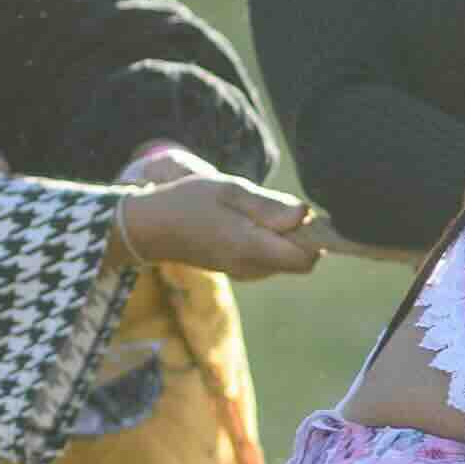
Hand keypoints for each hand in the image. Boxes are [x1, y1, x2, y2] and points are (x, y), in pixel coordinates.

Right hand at [120, 165, 325, 281]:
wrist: (149, 228)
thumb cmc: (187, 201)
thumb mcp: (229, 191)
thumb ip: (269, 205)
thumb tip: (305, 214)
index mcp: (249, 247)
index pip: (305, 257)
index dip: (315, 237)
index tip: (302, 213)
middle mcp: (250, 267)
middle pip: (301, 262)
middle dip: (302, 238)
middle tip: (280, 208)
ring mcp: (244, 272)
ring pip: (285, 261)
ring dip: (285, 240)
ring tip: (257, 213)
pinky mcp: (238, 270)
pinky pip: (269, 261)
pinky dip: (270, 244)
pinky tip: (249, 224)